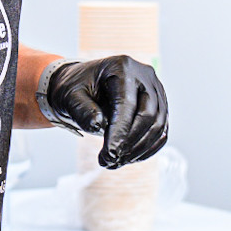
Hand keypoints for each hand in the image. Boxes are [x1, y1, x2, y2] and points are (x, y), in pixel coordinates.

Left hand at [37, 56, 169, 168]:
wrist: (83, 84)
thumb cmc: (76, 87)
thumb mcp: (70, 95)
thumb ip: (81, 109)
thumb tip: (97, 125)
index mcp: (122, 67)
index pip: (127, 104)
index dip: (120, 132)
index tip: (109, 155)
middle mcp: (144, 76)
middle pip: (148, 115)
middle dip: (129, 144)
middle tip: (109, 161)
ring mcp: (156, 90)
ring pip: (158, 126)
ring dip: (138, 150)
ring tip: (115, 162)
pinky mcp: (159, 106)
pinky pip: (161, 131)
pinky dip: (147, 149)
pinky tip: (128, 158)